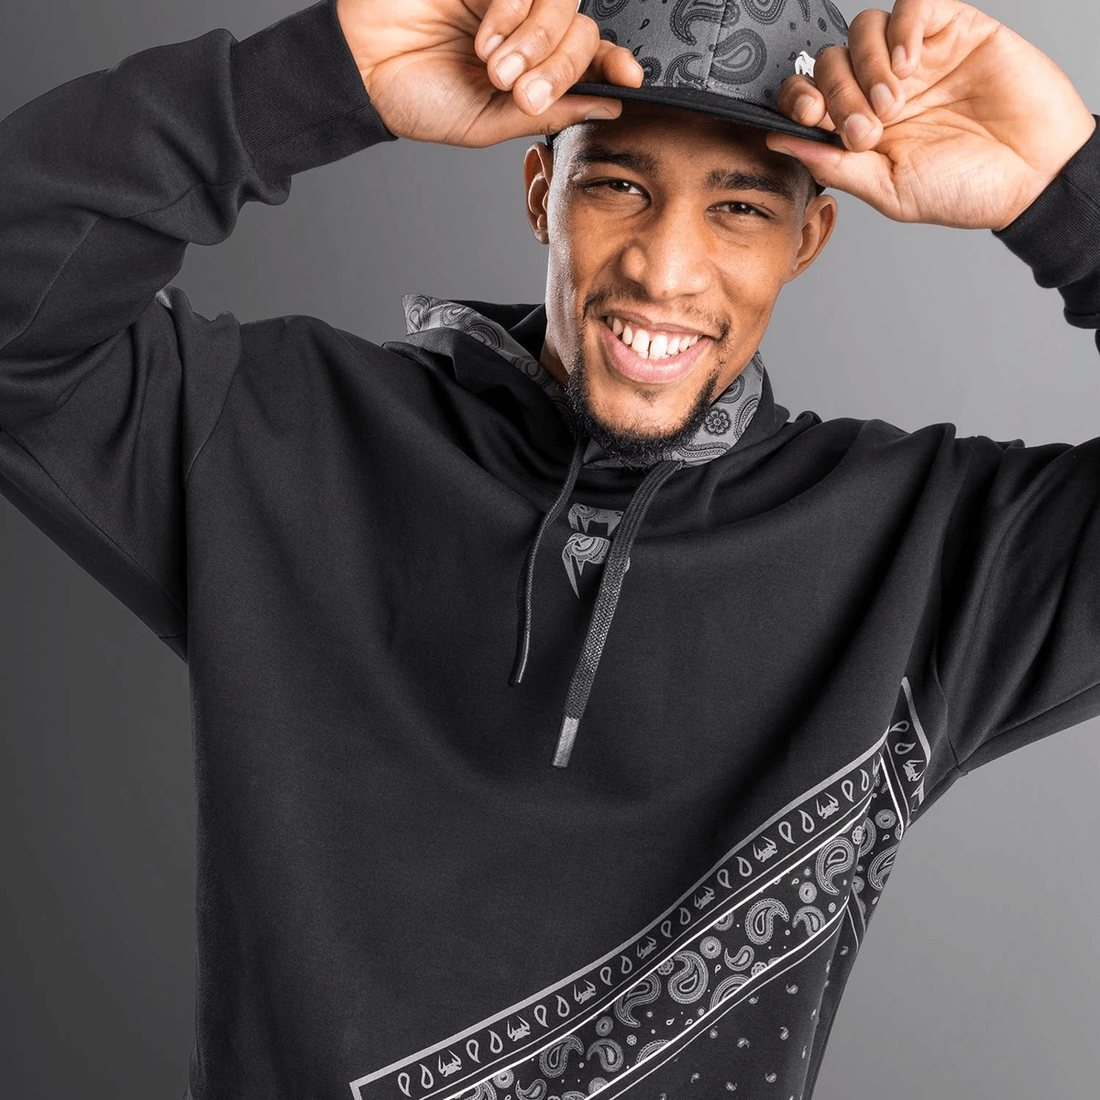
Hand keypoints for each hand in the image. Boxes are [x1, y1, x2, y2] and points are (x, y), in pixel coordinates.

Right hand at [334, 0, 643, 146]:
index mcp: (532, 70)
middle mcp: (525, 29)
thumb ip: (548, 112)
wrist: (362, 72)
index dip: (614, 64)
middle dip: (558, 66)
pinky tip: (487, 37)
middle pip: (580, 31)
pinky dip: (514, 9)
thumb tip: (607, 106)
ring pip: (559, 2)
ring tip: (495, 67)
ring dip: (537, 39)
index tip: (629, 79)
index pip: (588, 58)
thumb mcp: (489, 122)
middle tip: (518, 90)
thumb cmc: (418, 101)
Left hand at [764, 0, 1095, 229]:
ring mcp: (916, 58)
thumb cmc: (966, 189)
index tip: (810, 117)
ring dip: (866, 65)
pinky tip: (909, 62)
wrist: (1034, 175)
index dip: (798, 99)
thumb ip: (834, 165)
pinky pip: (913, 5)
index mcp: (860, 127)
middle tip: (867, 127)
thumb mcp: (888, 189)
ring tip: (894, 103)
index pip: (809, 95)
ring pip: (863, 29)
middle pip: (830, 60)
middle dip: (838, 93)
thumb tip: (779, 143)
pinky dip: (902, 26)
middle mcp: (881, 89)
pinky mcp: (954, 29)